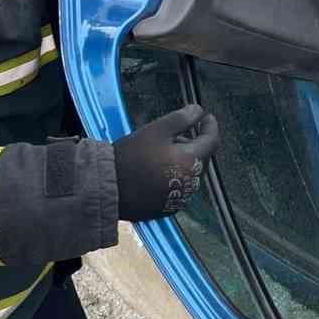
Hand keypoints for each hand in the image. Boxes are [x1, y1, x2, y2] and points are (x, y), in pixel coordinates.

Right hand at [113, 105, 219, 222]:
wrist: (107, 188)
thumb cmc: (130, 157)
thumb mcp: (155, 130)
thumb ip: (181, 119)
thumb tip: (198, 110)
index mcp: (190, 162)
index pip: (212, 141)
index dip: (210, 126)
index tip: (207, 117)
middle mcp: (191, 183)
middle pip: (201, 158)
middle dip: (192, 144)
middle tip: (173, 136)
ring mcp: (181, 198)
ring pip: (190, 174)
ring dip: (182, 162)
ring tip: (160, 154)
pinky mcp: (169, 208)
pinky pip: (179, 188)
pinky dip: (174, 177)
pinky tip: (156, 171)